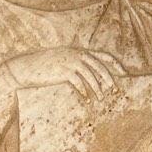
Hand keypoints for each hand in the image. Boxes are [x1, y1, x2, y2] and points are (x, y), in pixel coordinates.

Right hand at [0, 47, 124, 124]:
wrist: (26, 67)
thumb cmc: (44, 67)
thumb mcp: (63, 63)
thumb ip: (77, 66)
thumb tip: (90, 76)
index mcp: (78, 51)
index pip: (102, 55)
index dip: (115, 63)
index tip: (124, 73)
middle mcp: (76, 54)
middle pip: (99, 66)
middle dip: (109, 78)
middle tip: (114, 91)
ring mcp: (70, 62)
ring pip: (91, 75)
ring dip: (97, 88)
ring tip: (101, 98)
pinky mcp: (63, 71)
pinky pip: (78, 82)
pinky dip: (84, 92)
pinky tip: (87, 100)